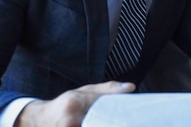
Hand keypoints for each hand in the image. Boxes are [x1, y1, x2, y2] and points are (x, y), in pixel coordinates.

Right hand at [15, 81, 134, 126]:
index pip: (101, 111)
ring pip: (92, 125)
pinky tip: (96, 123)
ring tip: (107, 120)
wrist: (39, 117)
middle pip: (97, 124)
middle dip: (108, 122)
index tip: (127, 119)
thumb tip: (131, 87)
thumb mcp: (86, 91)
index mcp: (75, 103)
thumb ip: (109, 89)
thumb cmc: (66, 102)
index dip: (116, 117)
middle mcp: (69, 120)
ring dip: (100, 123)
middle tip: (125, 122)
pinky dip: (94, 125)